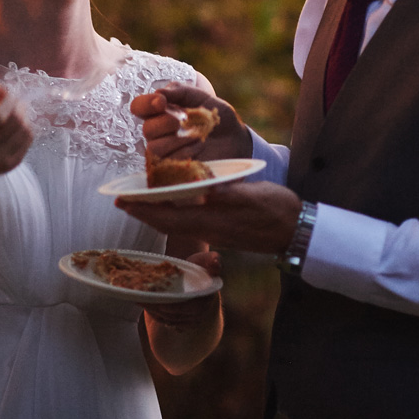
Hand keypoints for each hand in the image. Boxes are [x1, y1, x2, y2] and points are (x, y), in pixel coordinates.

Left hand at [117, 181, 302, 254]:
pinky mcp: (222, 227)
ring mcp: (214, 229)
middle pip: (167, 221)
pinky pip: (189, 220)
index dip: (143, 210)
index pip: (168, 217)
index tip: (122, 202)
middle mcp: (208, 228)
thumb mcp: (254, 197)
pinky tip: (174, 202)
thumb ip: (230, 194)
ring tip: (141, 200)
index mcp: (210, 220)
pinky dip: (174, 211)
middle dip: (144, 212)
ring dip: (157, 212)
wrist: (296, 230)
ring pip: (176, 221)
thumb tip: (207, 188)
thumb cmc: (276, 211)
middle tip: (122, 200)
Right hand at [130, 85, 249, 161]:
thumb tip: (158, 93)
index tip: (161, 102)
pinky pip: (167, 164)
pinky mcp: (172, 169)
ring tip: (197, 136)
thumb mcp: (202, 97)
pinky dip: (184, 154)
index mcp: (160, 112)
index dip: (145, 104)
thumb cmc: (215, 116)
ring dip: (177, 140)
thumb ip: (180, 91)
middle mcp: (158, 132)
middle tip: (184, 121)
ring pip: (155, 148)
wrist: (234, 140)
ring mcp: (165, 152)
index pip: (139, 107)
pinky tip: (198, 150)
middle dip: (166, 123)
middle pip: (147, 129)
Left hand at [144, 250, 221, 326]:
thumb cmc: (202, 265)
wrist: (197, 277)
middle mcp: (199, 314)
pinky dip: (154, 315)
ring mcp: (190, 320)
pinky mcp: (180, 322)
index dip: (173, 308)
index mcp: (206, 300)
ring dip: (153, 312)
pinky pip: (165, 321)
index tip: (158, 304)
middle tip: (141, 300)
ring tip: (139, 301)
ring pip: (168, 320)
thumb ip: (214, 260)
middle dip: (157, 309)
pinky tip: (143, 305)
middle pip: (174, 316)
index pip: (188, 309)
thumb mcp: (209, 259)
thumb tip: (216, 264)